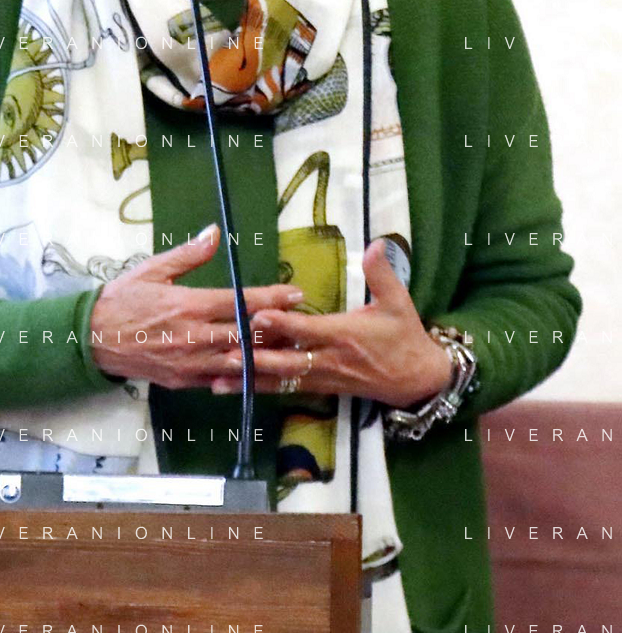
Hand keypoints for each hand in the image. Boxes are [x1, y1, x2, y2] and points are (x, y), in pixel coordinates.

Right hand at [89, 223, 306, 388]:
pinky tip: (258, 373)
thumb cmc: (123, 299)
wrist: (91, 338)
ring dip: (267, 360)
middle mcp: (194, 336)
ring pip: (238, 364)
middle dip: (279, 333)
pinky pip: (219, 380)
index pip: (240, 302)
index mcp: (189, 305)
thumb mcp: (153, 270)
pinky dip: (240, 377)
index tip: (295, 294)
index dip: (271, 299)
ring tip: (293, 356)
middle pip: (247, 337)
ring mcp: (189, 363)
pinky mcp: (182, 381)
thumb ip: (188, 254)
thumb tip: (214, 232)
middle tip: (305, 329)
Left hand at [209, 238, 452, 406]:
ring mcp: (322, 377)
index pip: (309, 330)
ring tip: (216, 378)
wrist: (416, 380)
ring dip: (249, 379)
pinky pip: (284, 390)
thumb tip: (376, 242)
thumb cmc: (404, 336)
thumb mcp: (399, 302)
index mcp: (344, 335)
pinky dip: (258, 389)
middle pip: (288, 361)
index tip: (258, 316)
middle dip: (256, 359)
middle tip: (224, 354)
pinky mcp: (318, 389)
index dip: (284, 324)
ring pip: (281, 380)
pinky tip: (231, 389)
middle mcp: (328, 359)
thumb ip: (383, 273)